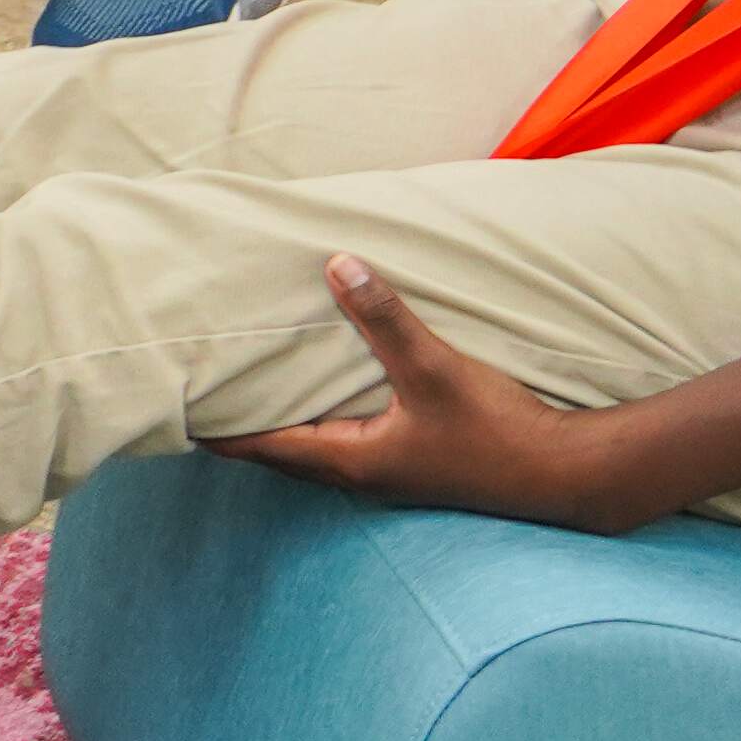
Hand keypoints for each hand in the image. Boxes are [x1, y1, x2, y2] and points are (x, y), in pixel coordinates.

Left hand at [201, 259, 666, 534]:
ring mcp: (387, 474)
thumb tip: (336, 264)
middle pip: (280, 450)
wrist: (567, 476)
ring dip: (283, 419)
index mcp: (350, 461)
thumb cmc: (497, 431)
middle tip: (200, 387)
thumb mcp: (434, 368)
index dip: (217, 427)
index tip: (174, 405)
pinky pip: (347, 442)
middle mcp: (359, 475)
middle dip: (240, 421)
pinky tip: (325, 388)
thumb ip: (383, 319)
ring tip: (250, 383)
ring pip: (314, 447)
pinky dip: (322, 417)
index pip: (261, 446)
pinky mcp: (412, 464)